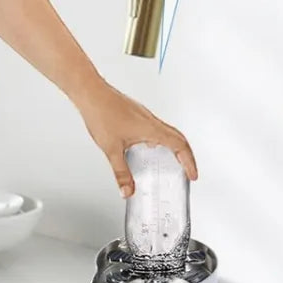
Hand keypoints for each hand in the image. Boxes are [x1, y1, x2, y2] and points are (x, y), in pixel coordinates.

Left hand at [76, 81, 197, 196]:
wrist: (90, 93)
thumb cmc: (101, 112)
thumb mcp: (111, 149)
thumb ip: (121, 173)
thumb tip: (127, 190)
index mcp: (151, 128)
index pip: (179, 145)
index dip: (189, 161)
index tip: (192, 174)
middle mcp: (150, 120)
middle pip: (179, 137)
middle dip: (187, 156)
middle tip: (188, 170)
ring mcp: (144, 116)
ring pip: (168, 131)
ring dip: (175, 146)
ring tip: (174, 161)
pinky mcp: (136, 114)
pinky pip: (157, 128)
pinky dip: (162, 140)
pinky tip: (149, 148)